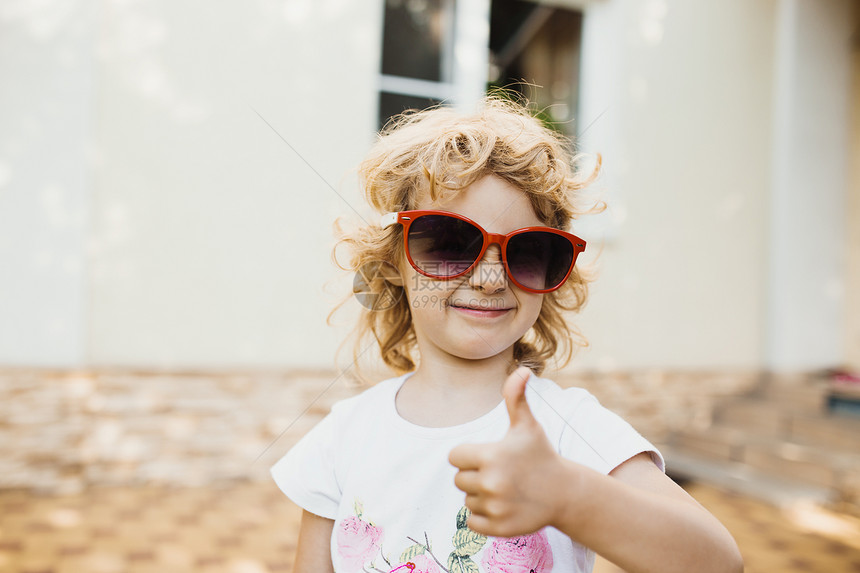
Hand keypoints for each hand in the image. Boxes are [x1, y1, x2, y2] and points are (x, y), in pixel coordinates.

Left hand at [448, 366, 572, 537]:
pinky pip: (472, 522)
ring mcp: (494, 507)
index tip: (489, 456)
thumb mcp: (527, 425)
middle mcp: (490, 483)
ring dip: (481, 496)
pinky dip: (483, 517)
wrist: (565, 493)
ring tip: (505, 490)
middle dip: (475, 476)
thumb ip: (516, 397)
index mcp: (490, 456)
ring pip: (467, 501)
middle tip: (500, 474)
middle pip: (459, 479)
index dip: (469, 455)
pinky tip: (503, 506)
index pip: (455, 457)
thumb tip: (522, 370)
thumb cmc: (540, 454)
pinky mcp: (498, 528)